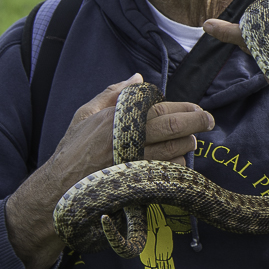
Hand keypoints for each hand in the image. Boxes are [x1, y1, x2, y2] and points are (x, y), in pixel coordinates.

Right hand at [6, 73, 214, 268]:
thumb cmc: (72, 150)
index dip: (183, 107)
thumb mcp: (85, 114)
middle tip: (209, 120)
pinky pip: (167, 174)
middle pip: (172, 127)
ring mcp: (132, 165)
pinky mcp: (137, 185)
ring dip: (188, 144)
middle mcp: (125, 140)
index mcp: (115, 119)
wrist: (59, 191)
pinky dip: (177, 166)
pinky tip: (178, 161)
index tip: (196, 108)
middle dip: (196, 122)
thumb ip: (113, 94)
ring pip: (173, 151)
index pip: (159, 108)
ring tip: (192, 141)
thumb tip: (139, 77)